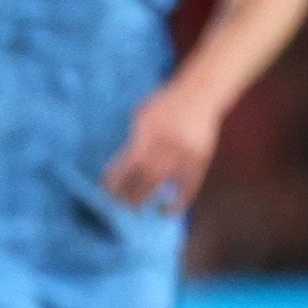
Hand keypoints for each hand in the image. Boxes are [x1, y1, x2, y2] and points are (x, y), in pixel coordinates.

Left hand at [105, 77, 224, 209]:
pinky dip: (180, 201)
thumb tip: (122, 164)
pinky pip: (190, 186)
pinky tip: (168, 212)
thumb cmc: (166, 103)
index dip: (117, 178)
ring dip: (148, 197)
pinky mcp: (202, 160)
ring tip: (135, 210)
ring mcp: (186, 154)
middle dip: (129, 192)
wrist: (201, 94)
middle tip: (118, 204)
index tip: (106, 189)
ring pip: (164, 183)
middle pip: (145, 176)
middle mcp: (167, 146)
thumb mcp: (143, 115)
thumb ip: (135, 139)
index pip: (129, 163)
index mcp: (149, 133)